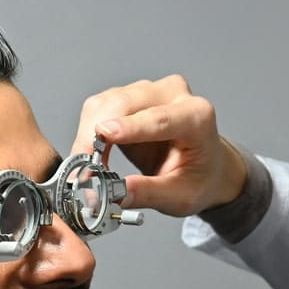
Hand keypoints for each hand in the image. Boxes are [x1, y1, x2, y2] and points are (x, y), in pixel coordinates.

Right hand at [72, 75, 248, 216]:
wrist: (203, 166)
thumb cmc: (199, 177)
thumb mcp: (182, 196)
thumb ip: (150, 193)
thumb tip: (117, 192)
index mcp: (197, 116)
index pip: (161, 118)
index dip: (131, 126)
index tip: (105, 135)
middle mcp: (173, 95)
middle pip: (125, 103)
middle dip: (97, 133)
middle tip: (85, 168)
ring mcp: (148, 92)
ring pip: (105, 103)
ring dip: (88, 134)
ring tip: (88, 166)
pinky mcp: (127, 97)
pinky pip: (98, 108)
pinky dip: (87, 132)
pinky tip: (91, 154)